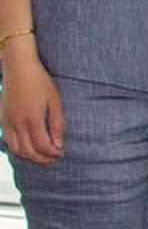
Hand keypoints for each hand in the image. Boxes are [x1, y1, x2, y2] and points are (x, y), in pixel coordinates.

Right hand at [1, 47, 63, 163]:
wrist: (19, 69)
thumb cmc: (40, 82)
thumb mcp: (55, 101)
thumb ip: (57, 123)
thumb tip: (58, 145)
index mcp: (32, 118)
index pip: (42, 146)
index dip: (52, 153)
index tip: (61, 152)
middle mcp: (17, 123)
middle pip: (29, 152)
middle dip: (43, 158)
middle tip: (54, 157)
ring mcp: (7, 123)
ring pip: (16, 150)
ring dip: (30, 156)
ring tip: (43, 155)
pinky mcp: (3, 120)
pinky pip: (8, 142)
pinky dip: (18, 149)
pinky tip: (28, 147)